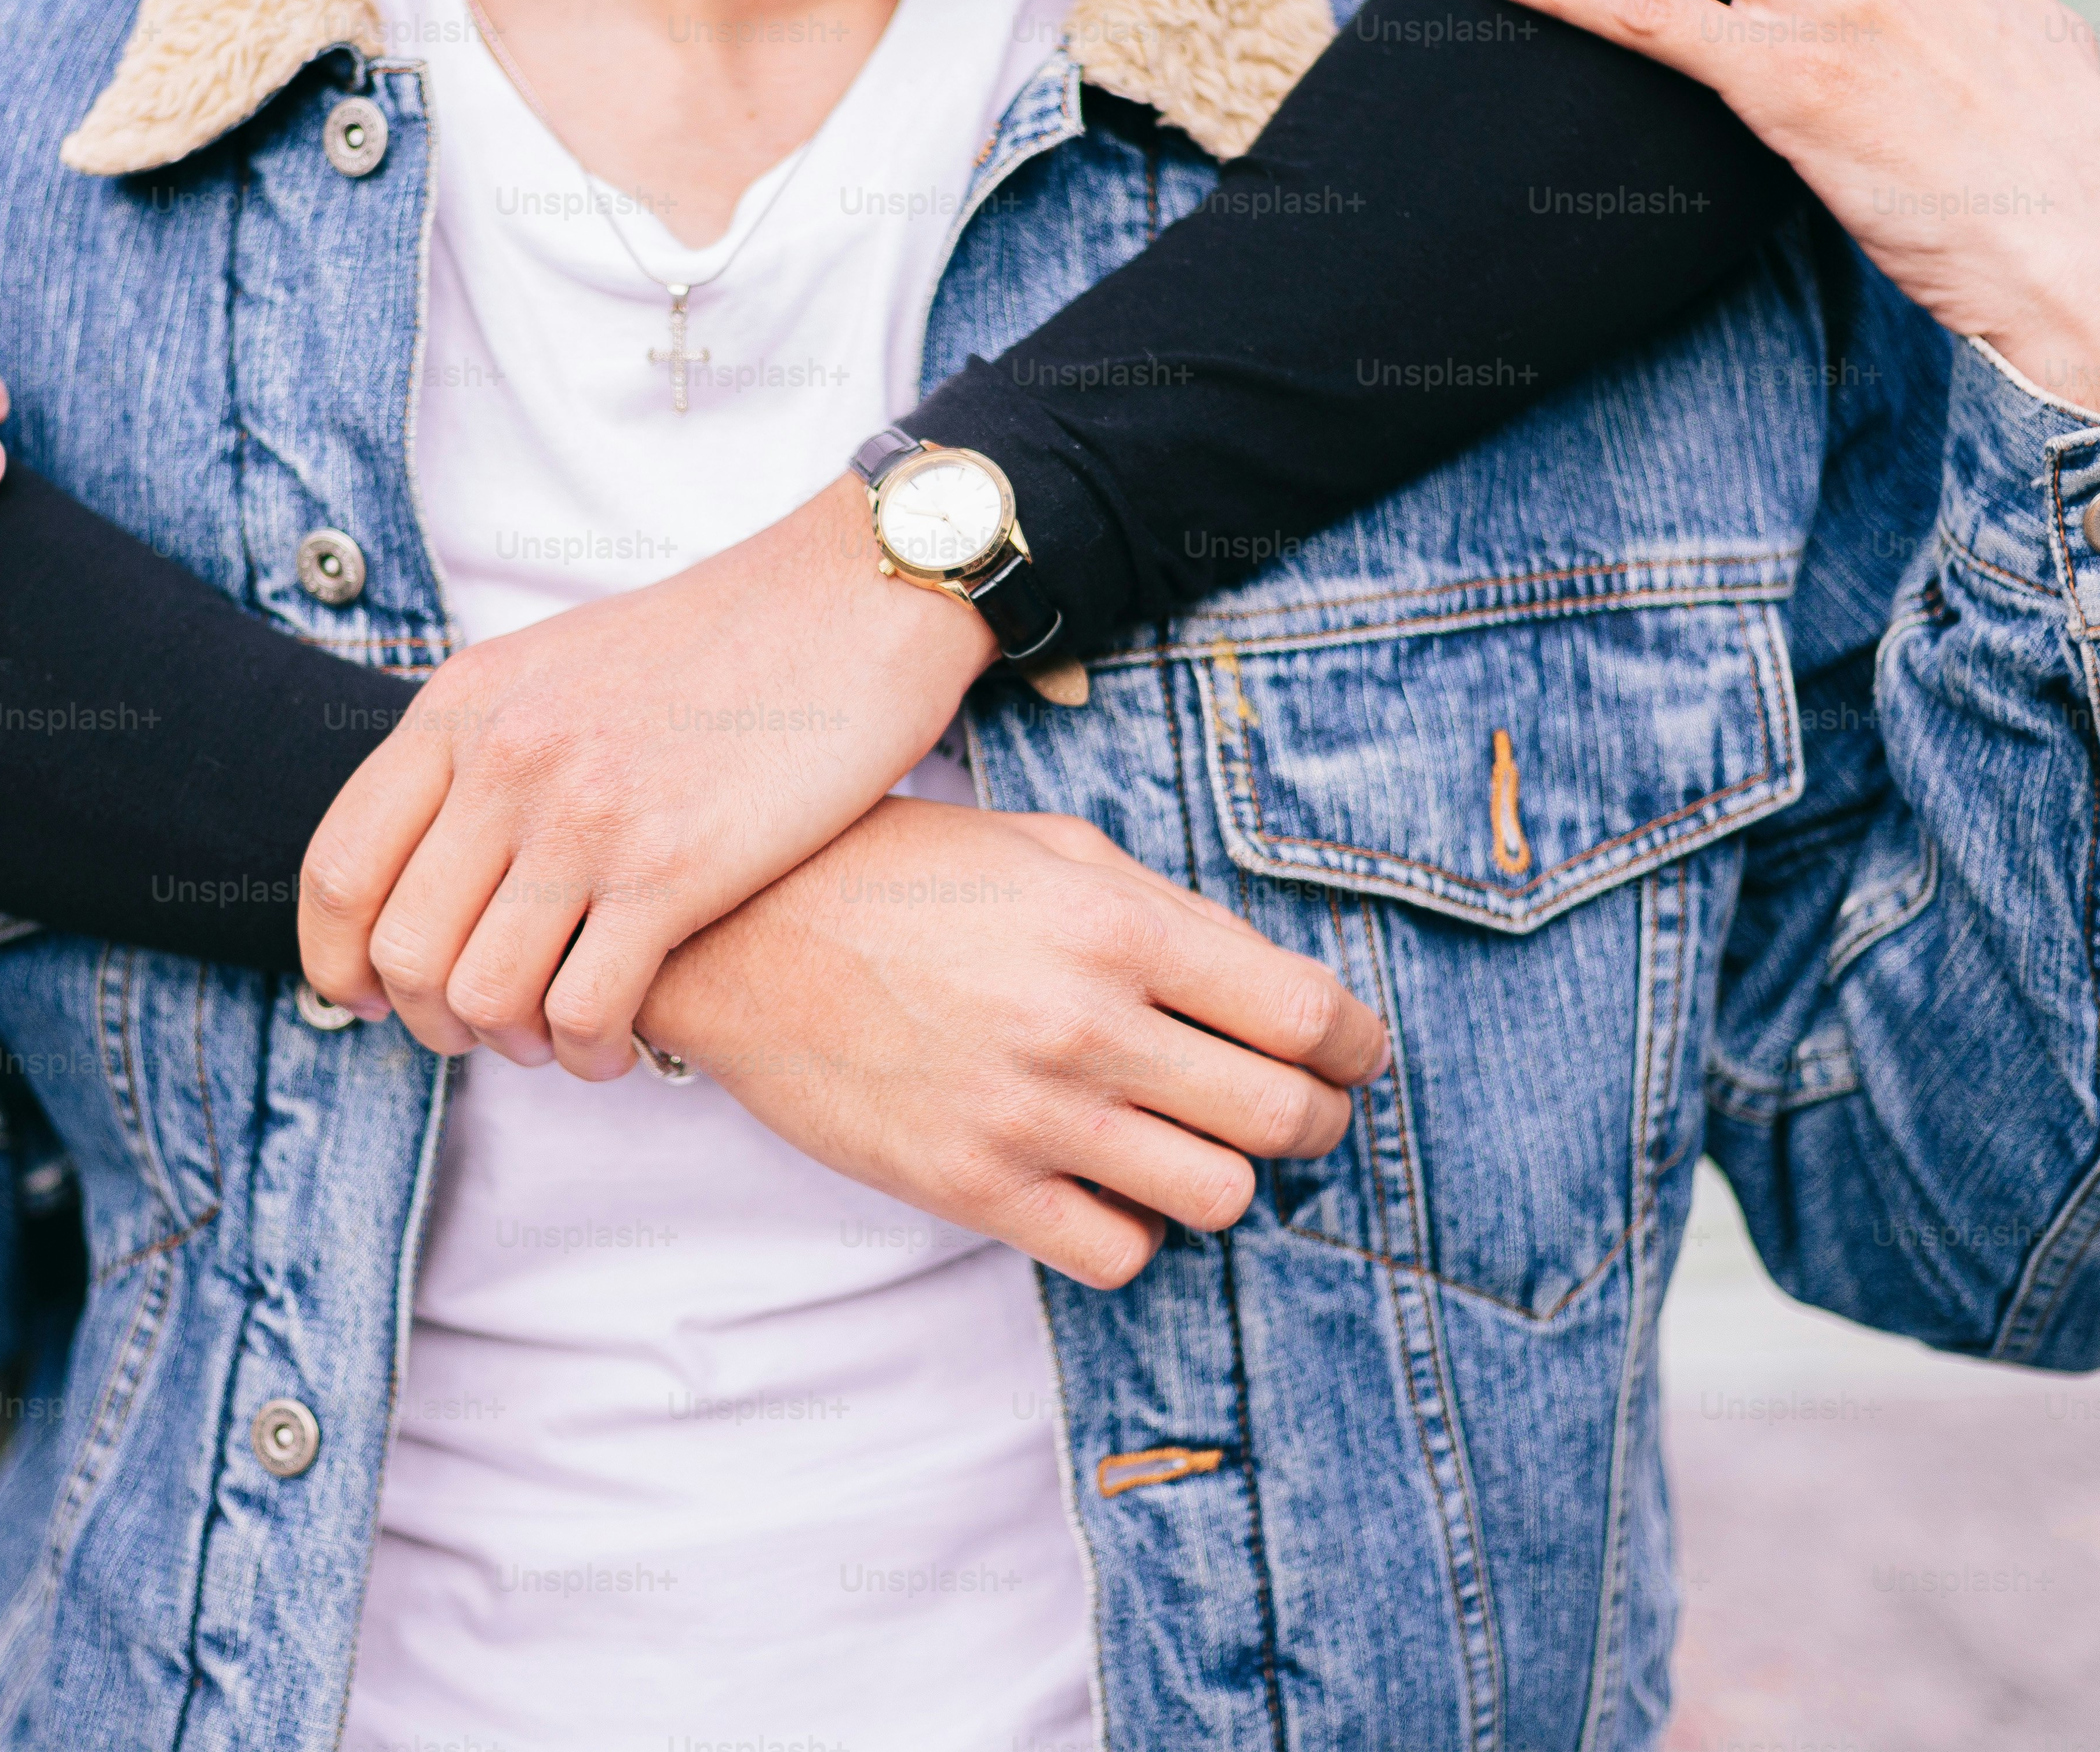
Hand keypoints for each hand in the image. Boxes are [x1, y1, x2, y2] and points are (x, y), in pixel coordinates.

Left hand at [300, 473, 995, 1079]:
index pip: (340, 867)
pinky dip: (588, 1051)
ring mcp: (585, 814)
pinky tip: (618, 1041)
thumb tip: (427, 854)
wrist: (851, 597)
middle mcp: (506, 757)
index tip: (369, 998)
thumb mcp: (557, 664)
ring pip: (483, 993)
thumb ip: (482, 745)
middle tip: (487, 1029)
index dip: (334, 961)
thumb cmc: (718, 641)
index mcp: (464, 704)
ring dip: (513, 1043)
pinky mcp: (673, 868)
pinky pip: (583, 1010)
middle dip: (433, 1020)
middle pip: (404, 948)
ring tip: (559, 1037)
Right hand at [630, 798, 1388, 1288]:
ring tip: (1197, 1145)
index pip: (1306, 1014)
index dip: (1356, 1045)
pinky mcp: (972, 1188)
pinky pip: (1118, 1251)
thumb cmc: (904, 874)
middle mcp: (1086, 1026)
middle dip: (1315, 1119)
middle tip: (1300, 1109)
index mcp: (1118, 926)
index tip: (1353, 1054)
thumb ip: (1168, 916)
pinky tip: (1114, 1184)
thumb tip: (1272, 990)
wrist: (743, 935)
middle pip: (1281, 1118)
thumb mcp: (1052, 848)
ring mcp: (1029, 1118)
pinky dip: (1138, 1228)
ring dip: (1226, 1175)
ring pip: (1217, 1196)